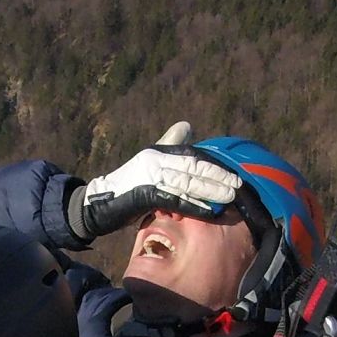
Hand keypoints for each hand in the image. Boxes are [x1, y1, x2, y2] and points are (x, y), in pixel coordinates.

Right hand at [67, 123, 242, 242]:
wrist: (97, 204)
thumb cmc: (127, 188)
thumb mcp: (150, 164)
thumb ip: (169, 146)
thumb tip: (186, 125)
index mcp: (159, 152)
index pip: (193, 156)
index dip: (214, 165)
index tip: (234, 173)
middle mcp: (155, 160)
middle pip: (193, 168)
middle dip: (218, 177)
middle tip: (239, 186)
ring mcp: (149, 176)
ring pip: (186, 183)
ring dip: (210, 191)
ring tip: (230, 198)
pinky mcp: (144, 194)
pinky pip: (174, 199)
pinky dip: (193, 205)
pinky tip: (209, 211)